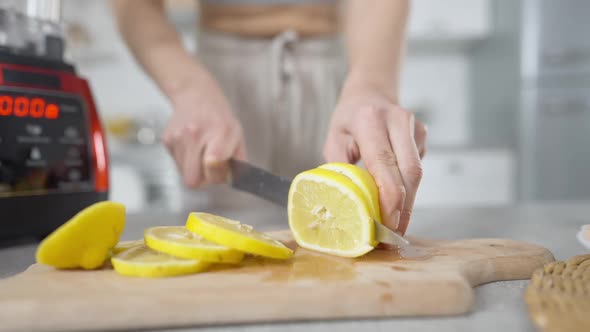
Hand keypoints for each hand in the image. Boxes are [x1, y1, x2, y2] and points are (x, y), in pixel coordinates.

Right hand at [162, 73, 245, 187]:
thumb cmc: (219, 118)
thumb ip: (238, 162)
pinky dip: (186, 161)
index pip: (213, 166)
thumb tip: (235, 181)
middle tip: (211, 169)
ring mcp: (178, 137)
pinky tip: (192, 148)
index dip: (216, 175)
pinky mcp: (167, 139)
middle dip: (203, 180)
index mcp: (218, 132)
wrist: (196, 95)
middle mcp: (196, 134)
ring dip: (195, 170)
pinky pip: (176, 163)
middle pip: (192, 179)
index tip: (221, 170)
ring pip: (184, 173)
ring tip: (202, 154)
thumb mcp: (237, 135)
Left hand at [323, 82, 426, 234]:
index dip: (389, 197)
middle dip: (404, 208)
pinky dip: (408, 188)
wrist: (371, 92)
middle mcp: (396, 120)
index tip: (387, 224)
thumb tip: (347, 202)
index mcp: (369, 120)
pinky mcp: (423, 134)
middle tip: (394, 235)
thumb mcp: (334, 138)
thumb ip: (339, 167)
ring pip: (417, 172)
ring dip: (409, 203)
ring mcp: (414, 126)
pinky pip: (418, 167)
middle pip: (409, 172)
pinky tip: (397, 198)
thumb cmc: (349, 120)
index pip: (384, 164)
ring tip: (397, 227)